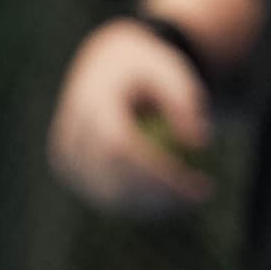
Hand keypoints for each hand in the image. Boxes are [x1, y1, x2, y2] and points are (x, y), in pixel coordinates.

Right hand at [50, 20, 214, 215]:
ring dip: (155, 202)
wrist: (103, 67)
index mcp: (89, 101)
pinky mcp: (73, 173)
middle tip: (202, 192)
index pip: (119, 148)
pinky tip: (174, 196)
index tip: (198, 185)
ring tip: (192, 191)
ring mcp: (68, 157)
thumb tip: (201, 142)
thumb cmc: (144, 70)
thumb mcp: (170, 73)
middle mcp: (71, 132)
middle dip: (162, 193)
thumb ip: (184, 104)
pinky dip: (143, 203)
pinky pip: (108, 198)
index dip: (157, 173)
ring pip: (112, 196)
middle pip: (114, 178)